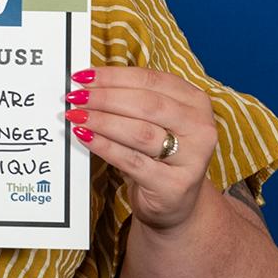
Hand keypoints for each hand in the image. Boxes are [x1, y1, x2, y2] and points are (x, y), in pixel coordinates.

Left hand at [65, 67, 216, 229]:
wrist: (176, 201)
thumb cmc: (159, 153)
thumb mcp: (154, 120)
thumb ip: (130, 98)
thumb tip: (90, 82)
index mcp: (195, 101)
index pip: (151, 79)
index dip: (114, 76)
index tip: (85, 76)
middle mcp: (200, 127)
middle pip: (146, 104)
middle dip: (105, 98)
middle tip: (77, 96)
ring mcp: (191, 158)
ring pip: (139, 132)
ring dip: (102, 121)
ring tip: (77, 115)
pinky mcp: (174, 185)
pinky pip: (132, 161)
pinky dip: (105, 146)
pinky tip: (86, 137)